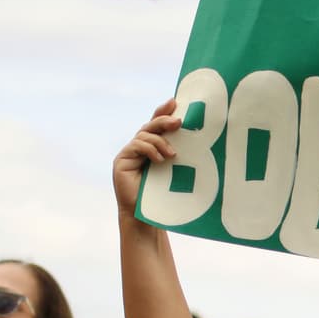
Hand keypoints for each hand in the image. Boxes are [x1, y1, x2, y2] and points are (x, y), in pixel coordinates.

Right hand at [113, 100, 180, 214]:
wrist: (146, 216)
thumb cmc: (164, 195)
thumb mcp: (175, 170)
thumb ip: (178, 153)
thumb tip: (197, 138)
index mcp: (152, 147)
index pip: (157, 124)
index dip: (164, 111)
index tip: (175, 101)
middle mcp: (139, 147)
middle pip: (150, 125)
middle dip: (164, 120)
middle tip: (179, 121)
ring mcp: (129, 153)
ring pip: (144, 135)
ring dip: (160, 141)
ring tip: (173, 154)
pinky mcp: (121, 161)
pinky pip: (136, 146)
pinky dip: (150, 150)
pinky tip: (160, 160)